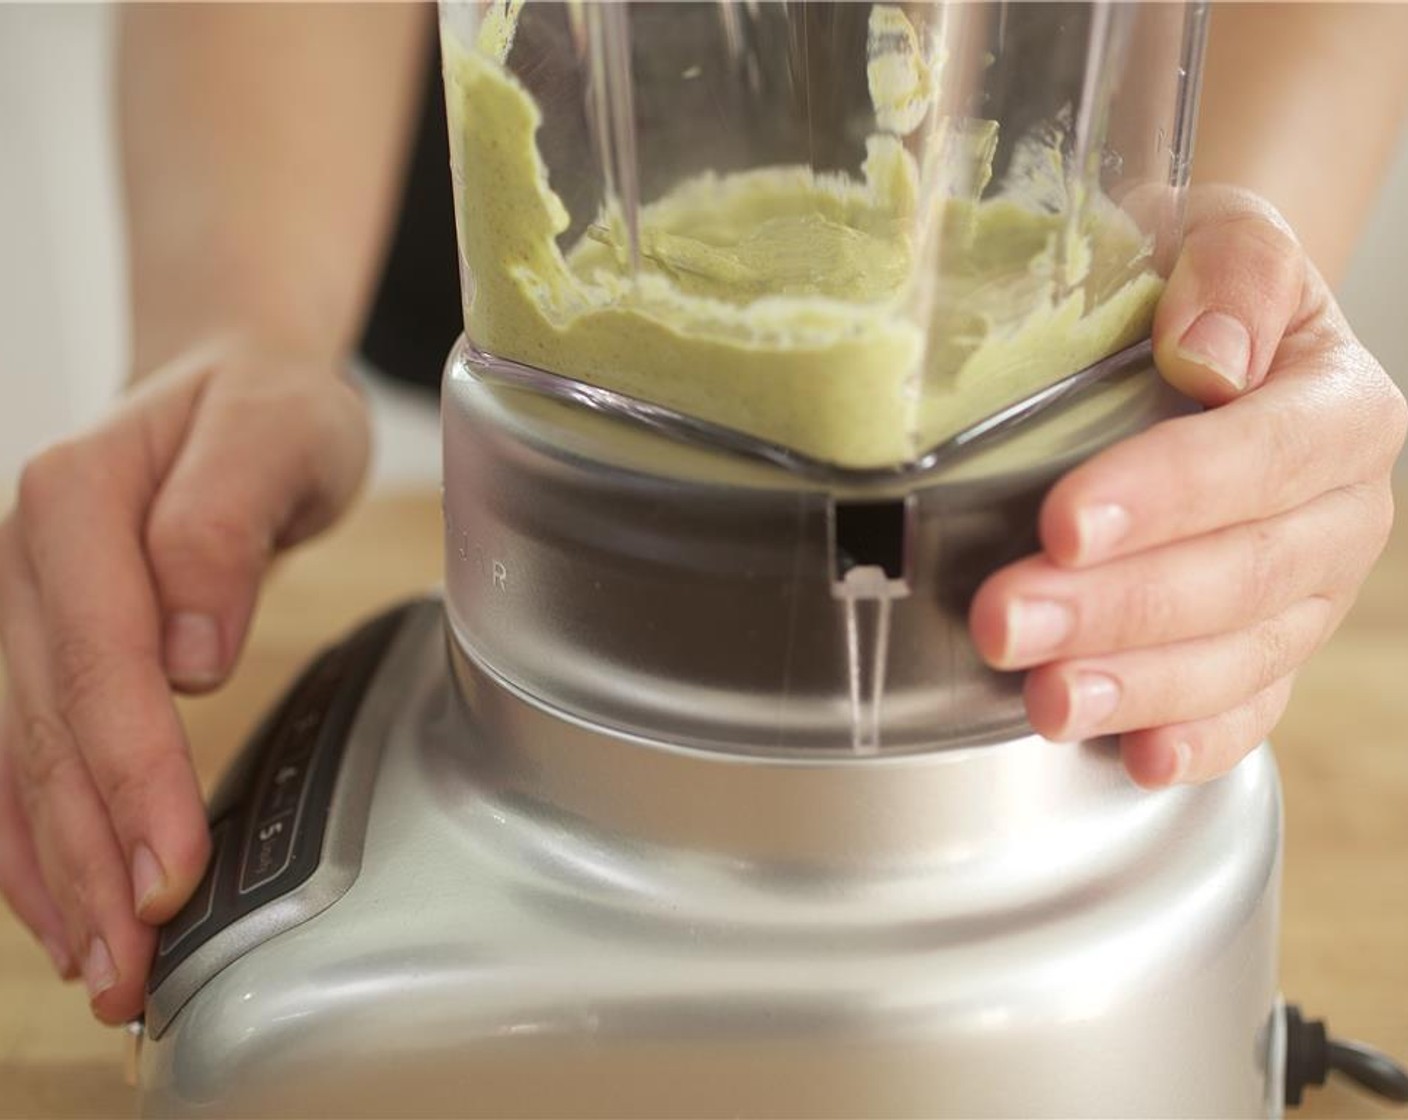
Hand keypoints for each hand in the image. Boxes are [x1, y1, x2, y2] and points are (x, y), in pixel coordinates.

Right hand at [0, 337, 368, 1021]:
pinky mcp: (37, 647)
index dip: (133, 775)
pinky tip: (60, 912)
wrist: (231, 385)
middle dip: (92, 857)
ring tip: (104, 969)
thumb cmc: (265, 408)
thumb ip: (225, 525)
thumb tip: (189, 647)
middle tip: (136, 963)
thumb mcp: (278, 431)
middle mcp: (26, 561)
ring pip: (23, 762)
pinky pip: (16, 757)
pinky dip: (33, 842)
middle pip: (52, 730)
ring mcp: (20, 609)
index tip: (168, 867)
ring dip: (56, 875)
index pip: (101, 661)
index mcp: (77, 501)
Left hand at [970, 186, 1407, 786]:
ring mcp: (1308, 595)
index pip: (1267, 457)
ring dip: (1137, 686)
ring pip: (1242, 658)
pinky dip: (1197, 738)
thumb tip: (1208, 353)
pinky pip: (1252, 709)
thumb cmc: (1194, 287)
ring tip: (1045, 701)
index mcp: (1337, 407)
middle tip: (1006, 621)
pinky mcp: (1269, 649)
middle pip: (1244, 574)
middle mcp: (1339, 512)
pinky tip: (1137, 757)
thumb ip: (1233, 270)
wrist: (1203, 340)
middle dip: (1118, 608)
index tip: (1065, 521)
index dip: (1170, 495)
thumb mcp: (1220, 233)